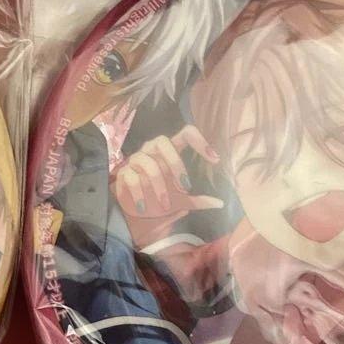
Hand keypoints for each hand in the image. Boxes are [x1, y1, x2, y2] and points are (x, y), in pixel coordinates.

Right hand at [112, 126, 222, 246]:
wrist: (134, 209)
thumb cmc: (159, 198)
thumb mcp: (180, 201)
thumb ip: (198, 201)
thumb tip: (220, 204)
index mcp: (169, 152)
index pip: (186, 134)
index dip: (200, 142)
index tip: (214, 159)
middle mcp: (152, 151)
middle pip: (164, 141)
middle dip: (176, 165)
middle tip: (186, 188)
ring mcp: (136, 160)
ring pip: (149, 164)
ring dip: (159, 187)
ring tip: (166, 205)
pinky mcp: (123, 172)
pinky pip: (131, 178)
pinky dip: (139, 194)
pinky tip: (143, 208)